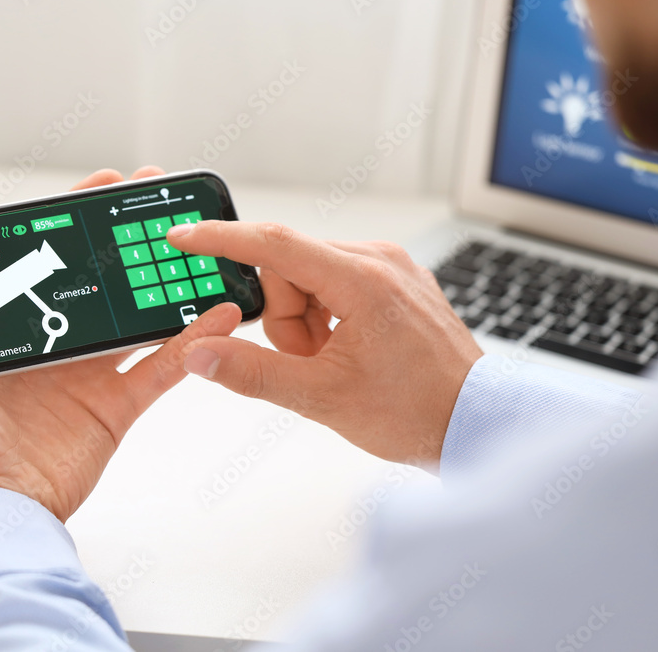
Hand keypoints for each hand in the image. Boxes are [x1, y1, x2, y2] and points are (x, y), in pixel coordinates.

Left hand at [0, 167, 241, 521]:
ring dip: (164, 282)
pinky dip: (194, 339)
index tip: (105, 187)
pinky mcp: (117, 405)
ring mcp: (88, 374)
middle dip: (128, 240)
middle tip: (159, 205)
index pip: (45, 257)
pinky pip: (164, 366)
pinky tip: (217, 311)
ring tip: (194, 248)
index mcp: (7, 325)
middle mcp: (50, 344)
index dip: (74, 219)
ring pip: (136, 317)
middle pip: (98, 279)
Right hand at [168, 221, 482, 466]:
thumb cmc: (415, 412)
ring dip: (308, 322)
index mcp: (363, 280)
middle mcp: (380, 260)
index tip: (184, 236)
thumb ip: (253, 373)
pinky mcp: (397, 281)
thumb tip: (201, 354)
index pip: (275, 243)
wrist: (473, 422)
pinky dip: (329, 317)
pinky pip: (338, 284)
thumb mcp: (322, 398)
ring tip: (335, 362)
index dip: (222, 239)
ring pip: (312, 278)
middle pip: (290, 269)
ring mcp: (392, 268)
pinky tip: (348, 351)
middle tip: (310, 360)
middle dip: (286, 318)